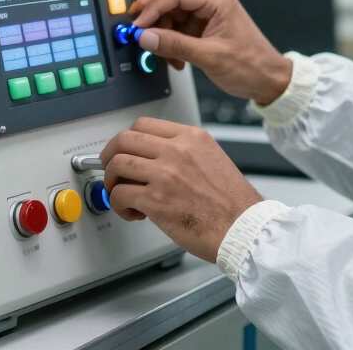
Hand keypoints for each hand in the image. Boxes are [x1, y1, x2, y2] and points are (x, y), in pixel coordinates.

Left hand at [99, 118, 263, 262]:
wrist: (242, 228)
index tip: (123, 151)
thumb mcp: (212, 158)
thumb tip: (153, 158)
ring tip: (122, 195)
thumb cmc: (232, 202)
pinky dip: (118, 206)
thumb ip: (183, 152)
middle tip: (111, 171)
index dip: (126, 140)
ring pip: (117, 165)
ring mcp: (165, 174)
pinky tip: (133, 213)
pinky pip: (119, 195)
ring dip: (111, 182)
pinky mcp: (155, 200)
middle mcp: (176, 150)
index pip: (143, 124)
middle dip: (109, 156)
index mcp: (191, 137)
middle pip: (123, 139)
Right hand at [130, 0, 292, 105]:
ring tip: (162, 54)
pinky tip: (174, 59)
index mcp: (217, 0)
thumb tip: (146, 36)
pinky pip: (178, 30)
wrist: (269, 81)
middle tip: (139, 36)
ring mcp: (208, 16)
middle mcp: (212, 3)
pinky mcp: (205, 29)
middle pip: (170, 3)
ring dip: (162, 36)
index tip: (137, 25)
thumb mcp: (209, 56)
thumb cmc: (252, 65)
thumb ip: (175, 45)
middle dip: (153, 21)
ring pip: (172, 17)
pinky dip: (171, 44)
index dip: (152, 8)